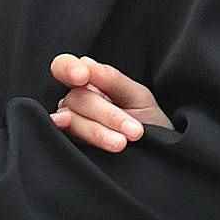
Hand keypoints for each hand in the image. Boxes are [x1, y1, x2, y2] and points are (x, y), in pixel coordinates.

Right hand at [49, 54, 169, 153]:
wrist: (157, 156)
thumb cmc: (148, 123)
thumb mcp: (138, 97)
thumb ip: (112, 80)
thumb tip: (85, 63)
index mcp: (89, 83)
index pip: (65, 67)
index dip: (68, 68)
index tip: (83, 76)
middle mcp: (76, 102)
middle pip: (76, 98)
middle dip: (107, 114)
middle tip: (134, 131)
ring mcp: (71, 124)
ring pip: (73, 120)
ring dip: (98, 132)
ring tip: (122, 143)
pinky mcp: (71, 148)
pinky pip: (63, 139)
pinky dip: (63, 133)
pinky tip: (65, 127)